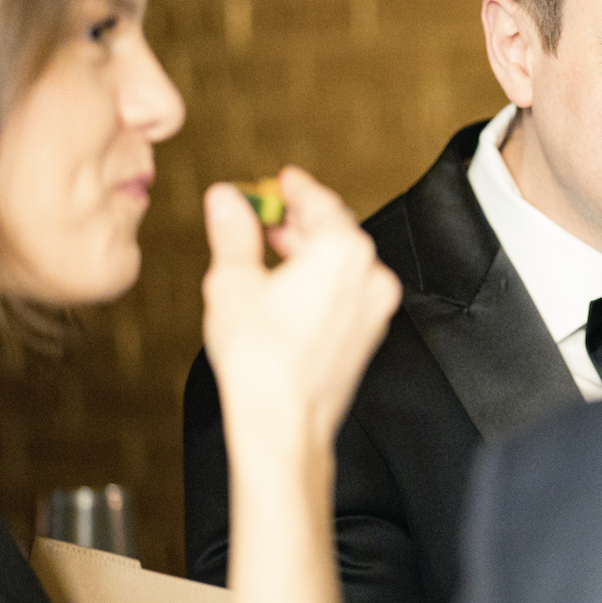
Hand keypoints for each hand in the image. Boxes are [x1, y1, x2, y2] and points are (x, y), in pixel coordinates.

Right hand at [201, 166, 400, 454]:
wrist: (284, 423)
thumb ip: (234, 232)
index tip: (284, 179)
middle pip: (337, 231)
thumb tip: (226, 200)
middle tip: (269, 214)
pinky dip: (324, 279)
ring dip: (311, 250)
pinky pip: (349, 291)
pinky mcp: (369, 333)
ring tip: (273, 250)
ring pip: (345, 262)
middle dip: (301, 220)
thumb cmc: (261, 360)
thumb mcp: (233, 281)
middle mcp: (370, 275)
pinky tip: (291, 288)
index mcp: (343, 252)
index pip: (320, 202)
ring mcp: (375, 307)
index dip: (297, 187)